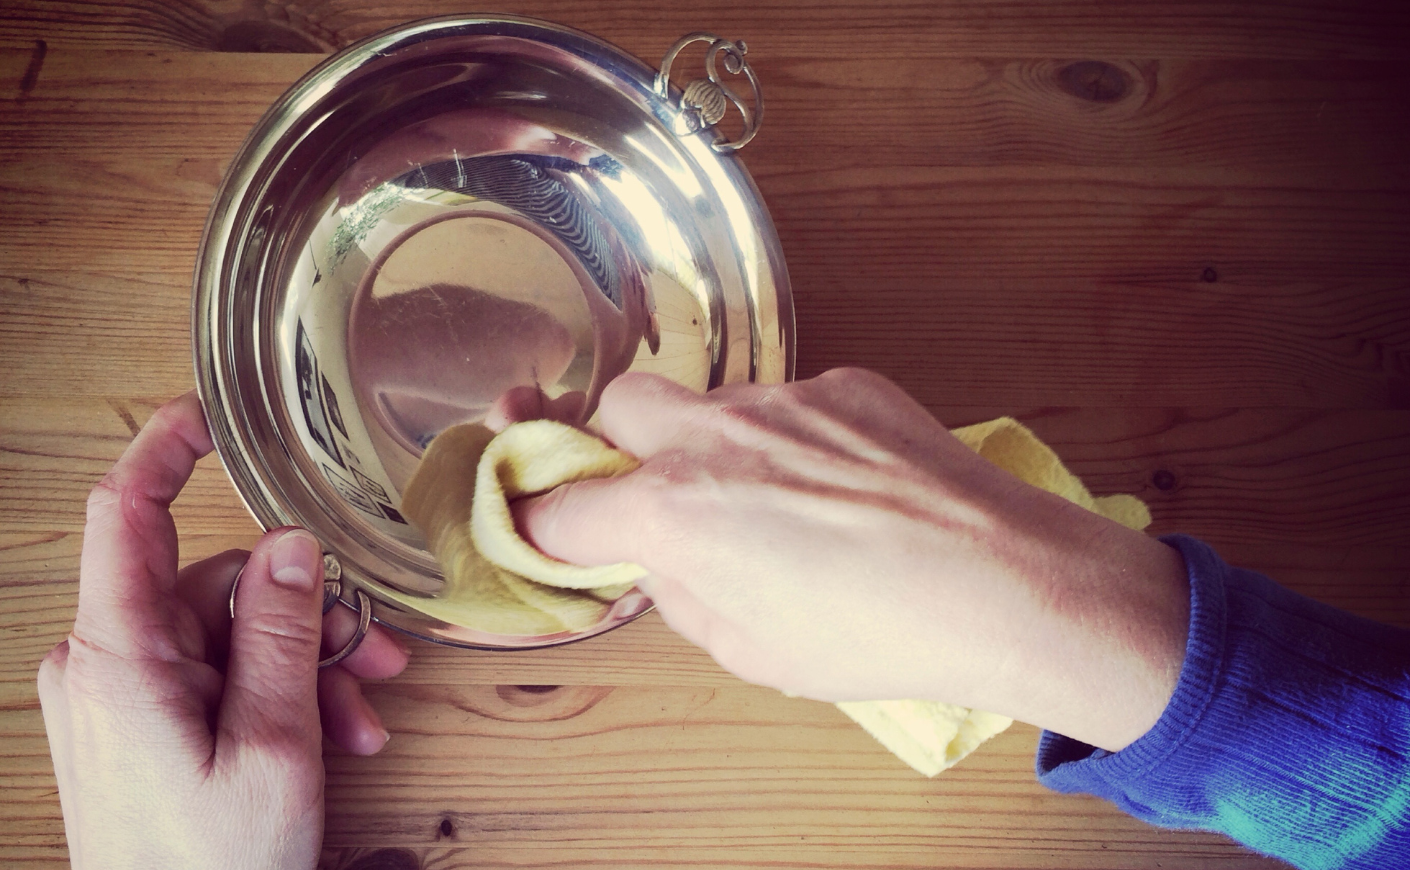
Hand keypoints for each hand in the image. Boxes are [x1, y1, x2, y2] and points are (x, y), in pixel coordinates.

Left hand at [37, 393, 409, 868]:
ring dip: (306, 667)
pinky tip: (331, 734)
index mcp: (120, 661)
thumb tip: (290, 546)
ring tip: (359, 720)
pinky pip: (216, 674)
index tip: (209, 415)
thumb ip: (280, 635)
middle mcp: (107, 666)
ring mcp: (121, 696)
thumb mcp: (273, 747)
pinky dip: (278, 694)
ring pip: (229, 634)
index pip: (126, 517)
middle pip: (215, 587)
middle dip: (306, 618)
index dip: (164, 450)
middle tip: (378, 660)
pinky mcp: (139, 722)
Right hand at [501, 370, 1189, 751]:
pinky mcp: (844, 382)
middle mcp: (713, 436)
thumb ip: (682, 594)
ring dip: (707, 440)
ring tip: (769, 497)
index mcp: (673, 513)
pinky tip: (838, 484)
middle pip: (615, 404)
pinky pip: (787, 399)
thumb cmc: (876, 634)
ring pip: (706, 397)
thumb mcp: (749, 649)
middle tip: (648, 489)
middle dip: (614, 444)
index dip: (537, 521)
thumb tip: (665, 563)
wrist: (1002, 583)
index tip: (540, 526)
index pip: (558, 506)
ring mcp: (781, 398)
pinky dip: (788, 436)